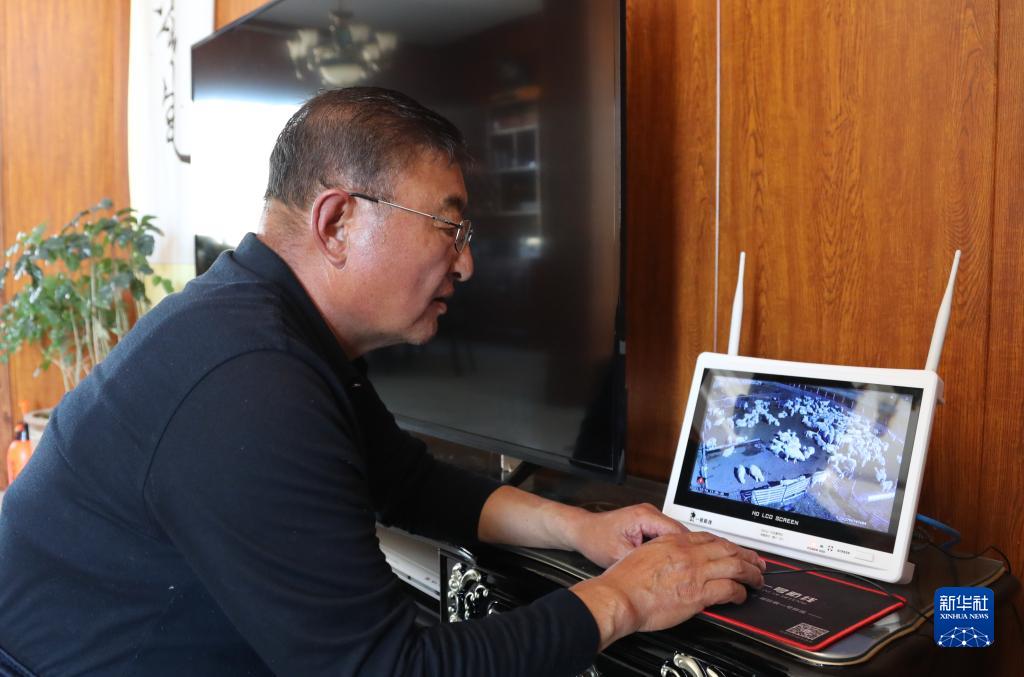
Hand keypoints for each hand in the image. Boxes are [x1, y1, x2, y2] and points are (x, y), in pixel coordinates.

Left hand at [568, 503, 687, 567]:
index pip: (677, 532)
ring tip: (677, 569)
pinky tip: (665, 563)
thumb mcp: (619, 555)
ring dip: (675, 550)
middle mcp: (649, 512)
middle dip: (684, 552)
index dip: (687, 552)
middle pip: (678, 533)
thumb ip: (643, 562)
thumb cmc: (595, 539)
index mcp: (645, 516)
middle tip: (688, 572)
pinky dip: (667, 548)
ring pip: (673, 535)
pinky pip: (664, 535)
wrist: (583, 531)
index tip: (693, 567)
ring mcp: (649, 516)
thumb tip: (662, 573)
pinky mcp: (646, 523)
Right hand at [570, 531, 765, 649]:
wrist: (619, 596)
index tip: (733, 549)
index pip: (708, 537)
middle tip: (756, 562)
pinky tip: (741, 596)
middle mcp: (687, 553)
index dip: (726, 543)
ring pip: (734, 566)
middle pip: (727, 548)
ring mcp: (694, 572)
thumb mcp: (643, 554)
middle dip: (746, 555)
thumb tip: (675, 563)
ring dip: (750, 573)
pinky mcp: (698, 593)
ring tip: (757, 579)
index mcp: (673, 542)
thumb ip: (664, 555)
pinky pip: (729, 589)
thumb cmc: (624, 581)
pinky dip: (740, 592)